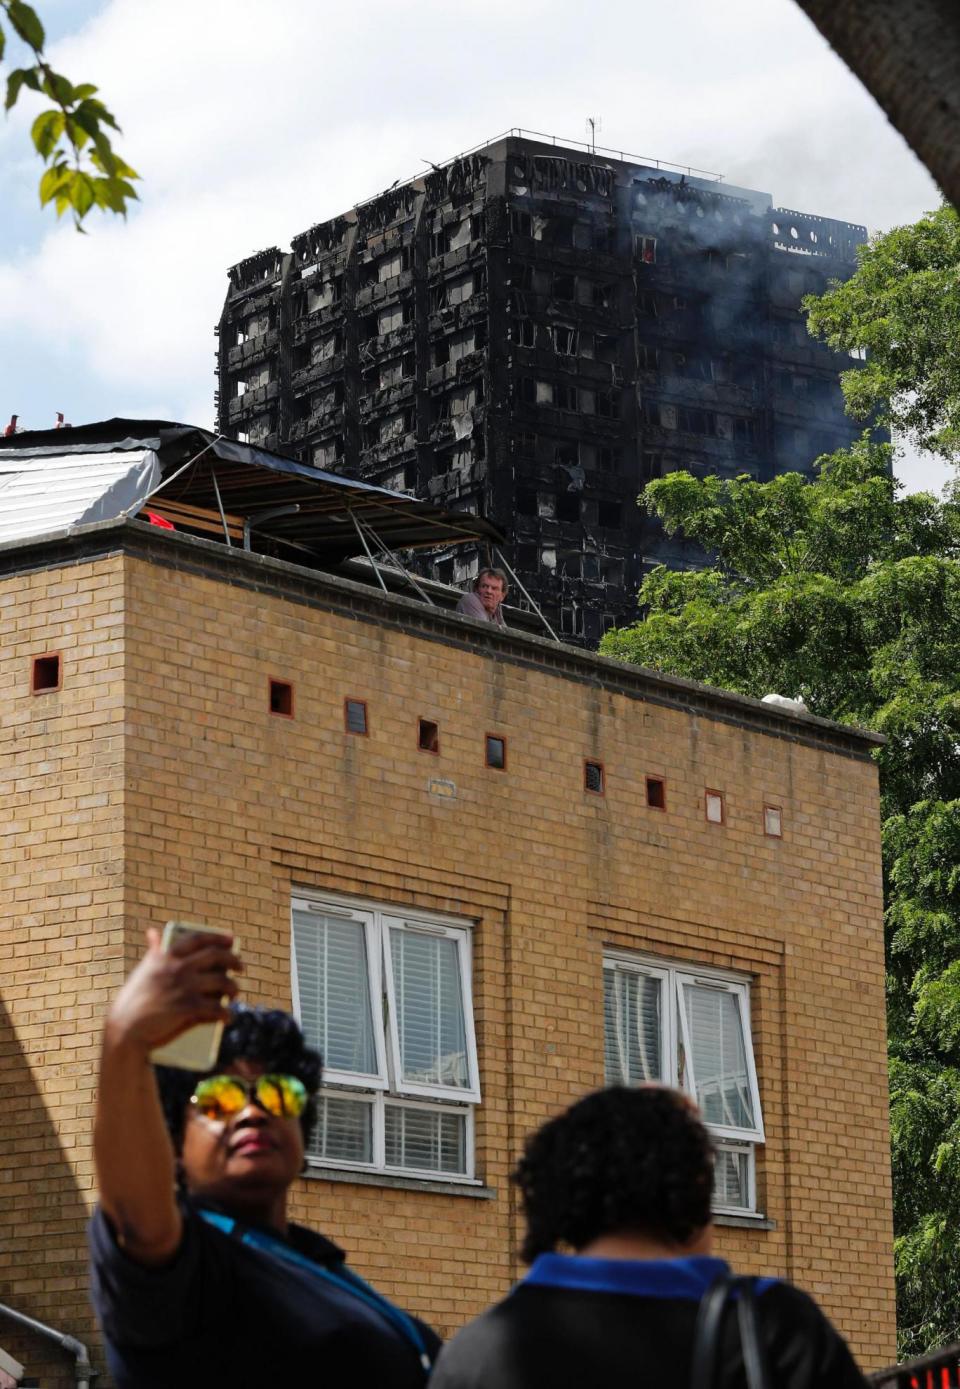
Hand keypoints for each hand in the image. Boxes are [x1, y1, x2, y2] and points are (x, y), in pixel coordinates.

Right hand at [105, 928, 241, 1053]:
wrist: (124, 1029)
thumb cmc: (133, 1000)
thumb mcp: (144, 970)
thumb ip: (153, 951)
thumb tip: (153, 932)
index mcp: (166, 956)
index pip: (198, 940)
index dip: (218, 938)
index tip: (231, 940)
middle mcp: (177, 967)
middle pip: (215, 957)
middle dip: (233, 960)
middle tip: (240, 966)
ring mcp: (184, 987)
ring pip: (222, 982)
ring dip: (233, 987)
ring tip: (235, 992)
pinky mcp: (188, 1008)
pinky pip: (216, 1008)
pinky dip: (225, 1013)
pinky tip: (229, 1017)